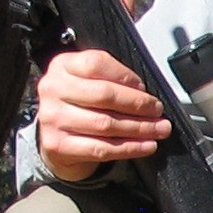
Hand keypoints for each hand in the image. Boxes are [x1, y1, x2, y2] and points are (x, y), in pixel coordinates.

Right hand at [36, 48, 169, 181]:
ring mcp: (53, 118)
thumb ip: (111, 78)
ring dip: (139, 128)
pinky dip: (130, 148)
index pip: (96, 63)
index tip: (144, 88)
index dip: (125, 76)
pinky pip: (102, 148)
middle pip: (104, 94)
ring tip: (159, 129)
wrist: (56, 135)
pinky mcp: (58, 145)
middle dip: (138, 104)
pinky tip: (147, 145)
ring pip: (106, 124)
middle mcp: (53, 90)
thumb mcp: (87, 79)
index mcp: (63, 66)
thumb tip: (143, 93)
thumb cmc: (79, 103)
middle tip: (157, 110)